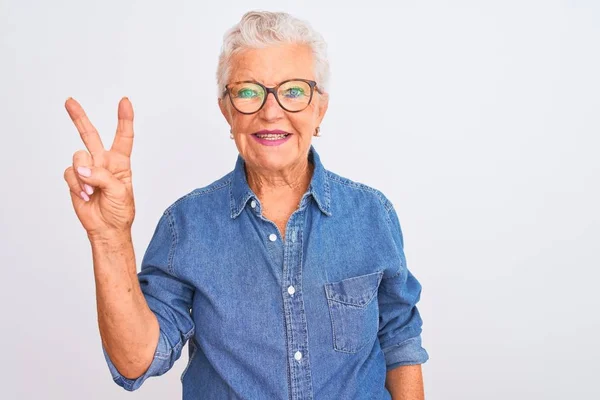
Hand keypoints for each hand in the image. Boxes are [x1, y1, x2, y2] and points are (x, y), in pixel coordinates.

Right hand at [63, 97, 135, 240]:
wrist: (106, 228)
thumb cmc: (120, 211)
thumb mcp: (120, 192)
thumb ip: (103, 177)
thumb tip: (82, 169)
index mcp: (120, 162)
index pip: (123, 137)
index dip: (124, 119)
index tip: (125, 102)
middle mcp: (103, 162)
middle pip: (89, 135)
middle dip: (79, 117)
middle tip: (70, 101)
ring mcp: (87, 169)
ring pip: (78, 157)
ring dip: (84, 176)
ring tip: (93, 191)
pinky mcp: (75, 179)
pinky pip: (70, 173)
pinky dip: (76, 184)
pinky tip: (85, 194)